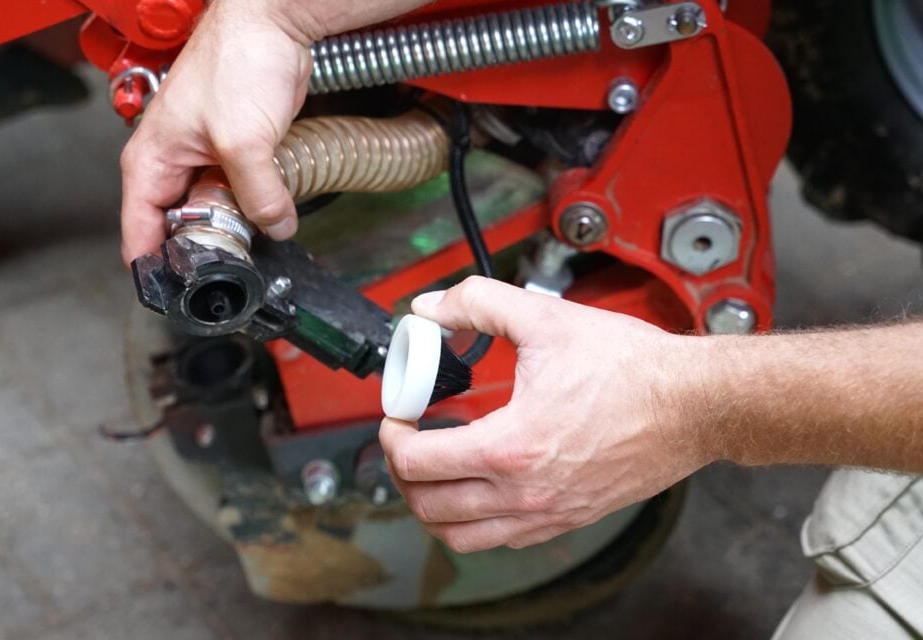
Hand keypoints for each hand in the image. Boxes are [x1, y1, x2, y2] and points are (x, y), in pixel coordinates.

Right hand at [119, 0, 314, 263]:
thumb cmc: (237, 60)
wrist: (273, 24)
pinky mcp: (235, 152)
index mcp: (151, 161)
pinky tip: (270, 220)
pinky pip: (238, 194)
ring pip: (211, 213)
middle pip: (177, 228)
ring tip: (252, 249)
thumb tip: (276, 228)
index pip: (137, 232)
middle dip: (203, 251)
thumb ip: (259, 194)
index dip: (155, 269)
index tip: (177, 295)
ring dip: (232, 230)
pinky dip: (252, 208)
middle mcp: (172, 164)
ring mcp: (203, 159)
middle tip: (229, 271)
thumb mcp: (245, 142)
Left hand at [378, 276, 711, 552]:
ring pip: (461, 535)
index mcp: (511, 446)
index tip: (397, 416)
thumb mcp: (545, 318)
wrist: (694, 403)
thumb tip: (431, 306)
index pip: (418, 461)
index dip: (392, 436)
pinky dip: (473, 523)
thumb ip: (478, 304)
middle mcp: (526, 491)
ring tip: (429, 473)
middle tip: (405, 442)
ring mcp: (548, 512)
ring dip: (431, 506)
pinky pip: (502, 540)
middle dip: (402, 473)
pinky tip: (477, 489)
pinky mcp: (569, 517)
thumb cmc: (632, 368)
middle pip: (429, 505)